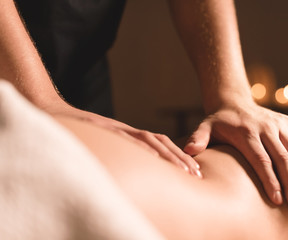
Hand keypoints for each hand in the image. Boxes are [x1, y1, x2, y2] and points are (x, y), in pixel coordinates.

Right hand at [46, 103, 201, 177]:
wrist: (55, 114)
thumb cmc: (80, 133)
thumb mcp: (105, 143)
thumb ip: (121, 151)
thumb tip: (135, 166)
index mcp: (129, 135)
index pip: (160, 144)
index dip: (178, 156)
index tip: (193, 171)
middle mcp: (127, 131)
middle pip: (161, 142)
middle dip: (181, 159)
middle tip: (198, 175)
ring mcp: (117, 129)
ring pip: (150, 140)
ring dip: (170, 156)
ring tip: (187, 172)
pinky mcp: (106, 129)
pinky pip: (127, 139)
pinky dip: (142, 148)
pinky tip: (156, 157)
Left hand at [184, 102, 287, 211]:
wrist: (233, 101)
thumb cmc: (219, 121)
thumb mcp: (205, 126)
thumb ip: (198, 138)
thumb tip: (189, 151)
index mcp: (246, 132)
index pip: (261, 160)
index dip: (270, 180)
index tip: (277, 200)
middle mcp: (265, 127)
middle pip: (282, 158)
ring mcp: (278, 124)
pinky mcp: (286, 122)